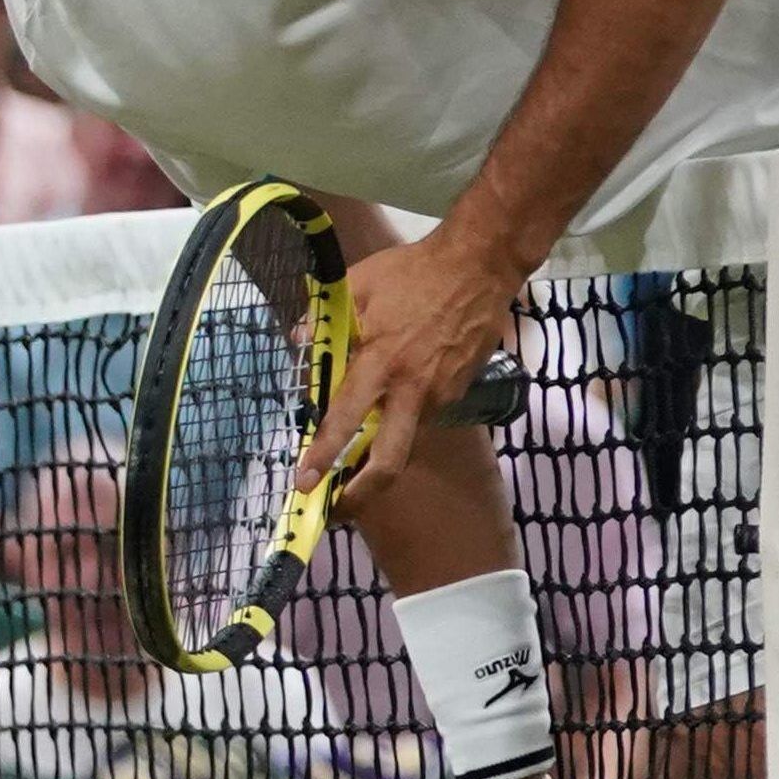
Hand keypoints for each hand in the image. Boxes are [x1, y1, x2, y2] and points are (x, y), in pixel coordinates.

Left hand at [296, 227, 521, 503]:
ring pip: (404, 442)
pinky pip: (419, 418)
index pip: (346, 419)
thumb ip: (324, 319)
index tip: (304, 482)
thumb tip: (298, 343)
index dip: (324, 454)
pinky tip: (385, 416)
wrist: (479, 267)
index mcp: (380, 362)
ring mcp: (439, 395)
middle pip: (389, 461)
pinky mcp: (456, 393)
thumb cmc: (411, 272)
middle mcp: (411, 389)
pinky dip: (398, 425)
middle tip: (336, 511)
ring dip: (377, 460)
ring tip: (350, 470)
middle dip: (362, 494)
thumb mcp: (356, 285)